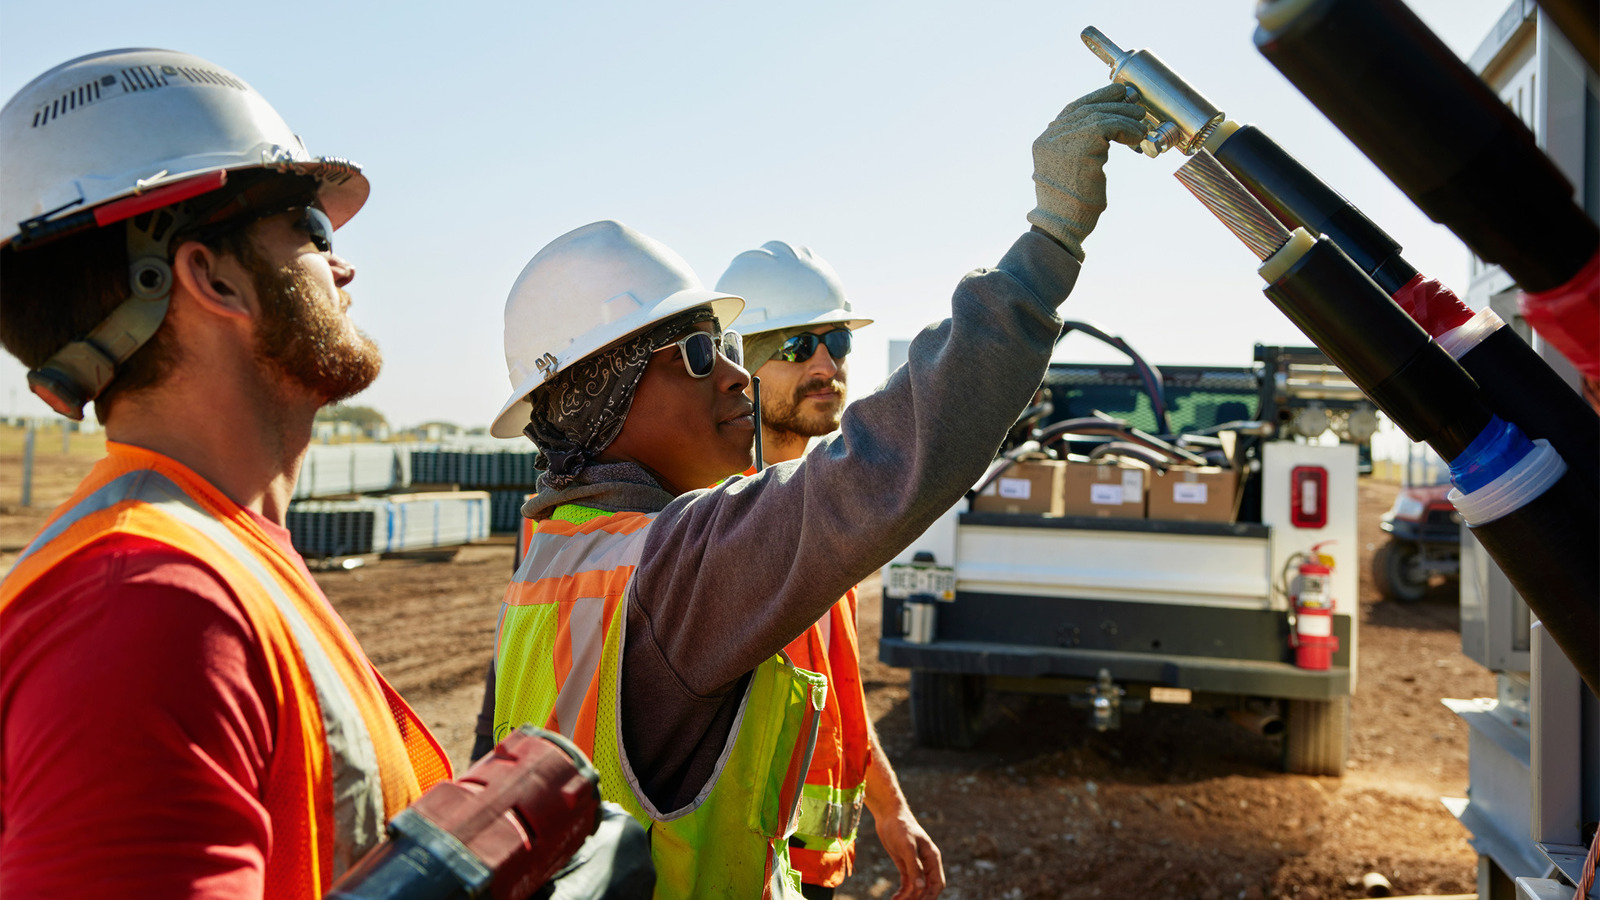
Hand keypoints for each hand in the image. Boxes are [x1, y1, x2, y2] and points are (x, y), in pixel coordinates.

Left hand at [873, 805, 943, 899]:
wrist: (888, 814)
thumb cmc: (900, 827)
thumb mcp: (907, 847)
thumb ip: (914, 867)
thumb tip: (921, 887)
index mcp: (932, 858)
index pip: (937, 883)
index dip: (931, 896)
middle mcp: (926, 863)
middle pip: (927, 888)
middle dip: (918, 898)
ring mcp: (915, 864)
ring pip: (916, 887)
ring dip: (908, 897)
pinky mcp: (905, 864)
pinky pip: (907, 883)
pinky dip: (902, 892)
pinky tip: (895, 898)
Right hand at [1027, 83, 1148, 260]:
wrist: (1063, 225)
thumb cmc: (1070, 206)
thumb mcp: (1068, 170)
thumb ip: (1077, 149)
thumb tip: (1105, 132)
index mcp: (1044, 141)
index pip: (1072, 110)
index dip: (1096, 98)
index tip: (1117, 93)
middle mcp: (1050, 137)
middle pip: (1086, 108)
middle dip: (1114, 103)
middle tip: (1135, 106)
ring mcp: (1063, 141)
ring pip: (1100, 115)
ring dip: (1125, 117)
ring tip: (1141, 124)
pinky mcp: (1081, 147)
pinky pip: (1110, 126)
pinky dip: (1127, 128)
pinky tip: (1137, 136)